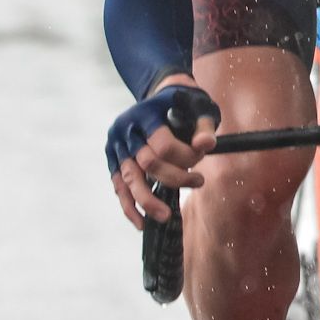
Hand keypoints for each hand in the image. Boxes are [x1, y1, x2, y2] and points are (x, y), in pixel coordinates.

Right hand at [104, 81, 218, 230]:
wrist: (162, 96)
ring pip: (129, 179)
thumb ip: (204, 126)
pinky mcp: (113, 159)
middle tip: (197, 182)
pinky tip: (141, 223)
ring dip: (147, 201)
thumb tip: (206, 146)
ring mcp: (116, 145)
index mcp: (145, 113)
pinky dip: (129, 206)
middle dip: (173, 178)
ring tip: (165, 217)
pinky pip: (119, 187)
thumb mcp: (199, 107)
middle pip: (147, 163)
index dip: (186, 157)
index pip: (164, 145)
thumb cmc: (184, 104)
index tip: (201, 158)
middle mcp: (126, 129)